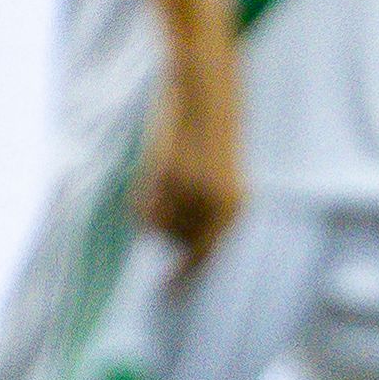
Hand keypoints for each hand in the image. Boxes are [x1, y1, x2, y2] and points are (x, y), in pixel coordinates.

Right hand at [139, 65, 242, 265]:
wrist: (206, 88)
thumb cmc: (211, 134)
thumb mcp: (219, 179)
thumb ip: (205, 212)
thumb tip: (175, 247)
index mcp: (236, 206)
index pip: (209, 254)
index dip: (187, 275)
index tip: (168, 291)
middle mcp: (218, 204)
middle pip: (178, 244)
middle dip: (169, 232)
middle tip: (168, 197)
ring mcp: (192, 190)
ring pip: (158, 227)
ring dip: (155, 212)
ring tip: (166, 177)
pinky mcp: (168, 174)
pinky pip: (143, 206)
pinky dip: (142, 197)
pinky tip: (155, 170)